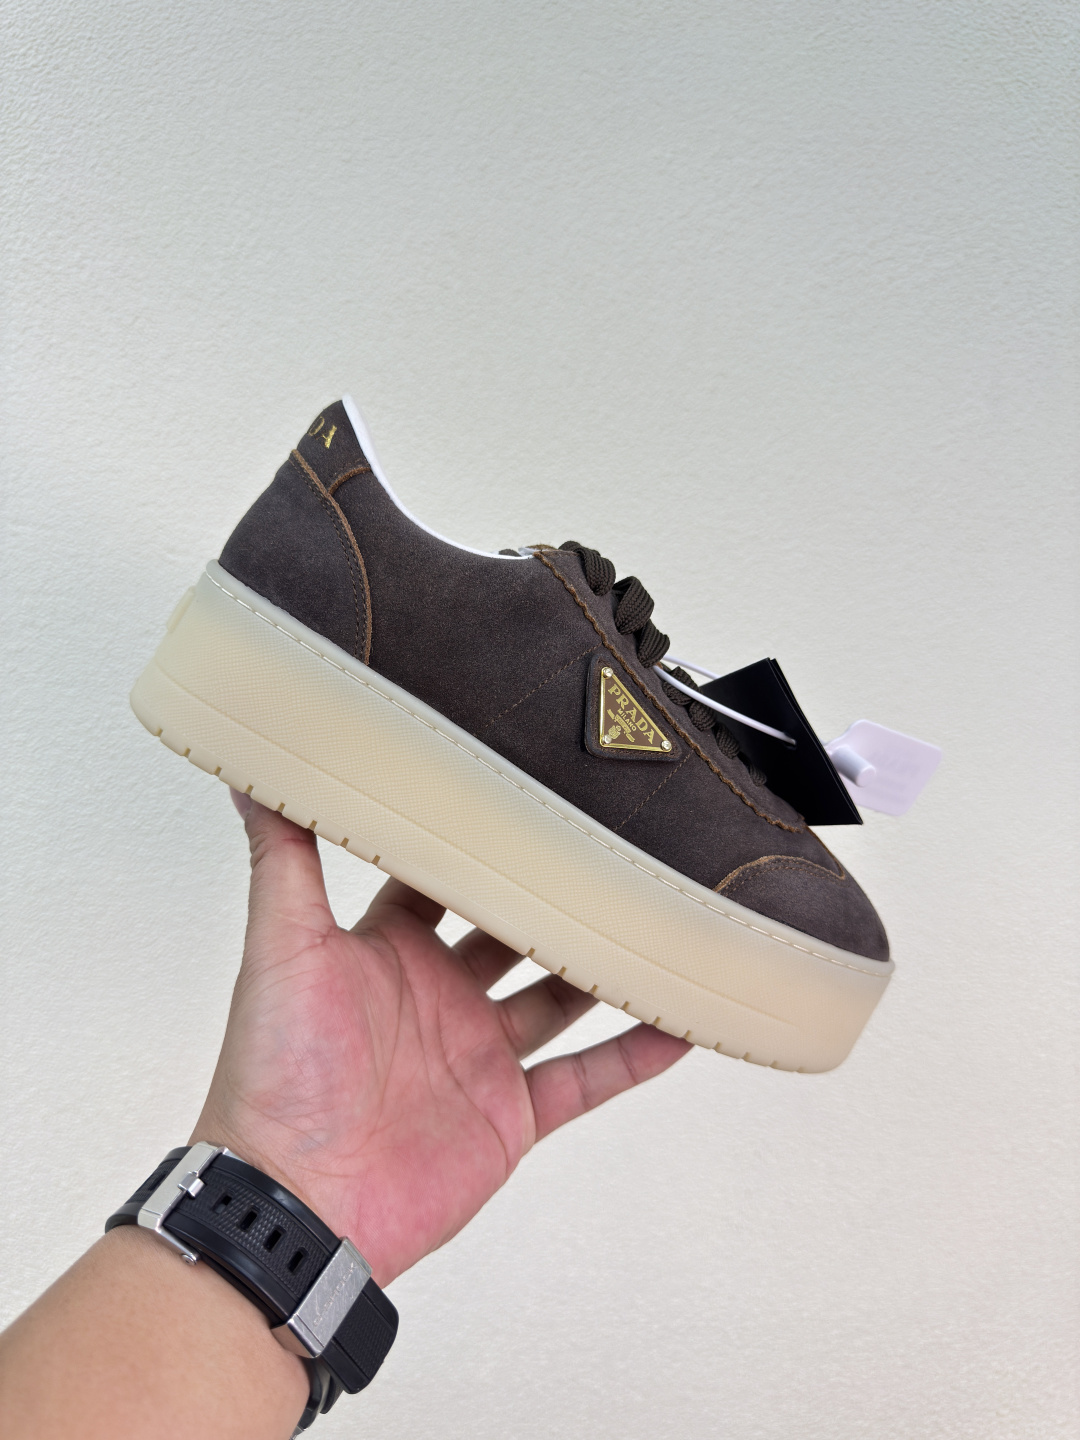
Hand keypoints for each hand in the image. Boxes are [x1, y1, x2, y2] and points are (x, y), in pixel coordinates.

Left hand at [192, 795, 688, 1284]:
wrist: (297, 1203)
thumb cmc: (274, 1076)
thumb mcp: (282, 946)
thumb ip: (284, 859)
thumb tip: (252, 774)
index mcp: (388, 951)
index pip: (442, 879)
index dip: (477, 841)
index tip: (523, 792)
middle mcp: (439, 998)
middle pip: (514, 931)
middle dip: (554, 894)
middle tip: (607, 845)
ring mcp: (480, 1057)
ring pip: (562, 998)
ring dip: (605, 966)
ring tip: (657, 920)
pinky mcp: (511, 1116)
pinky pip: (587, 1079)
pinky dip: (633, 1055)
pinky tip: (679, 1021)